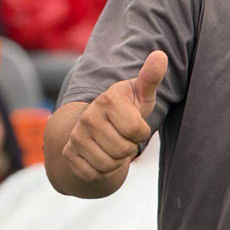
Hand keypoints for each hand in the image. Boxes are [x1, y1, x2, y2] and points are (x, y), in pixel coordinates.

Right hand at [60, 51, 164, 182]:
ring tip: (113, 144)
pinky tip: (101, 155)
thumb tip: (160, 55)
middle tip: (123, 136)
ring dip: (117, 160)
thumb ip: (151, 76)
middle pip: (123, 150)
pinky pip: (93, 174)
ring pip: (109, 165)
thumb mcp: (142, 92)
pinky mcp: (69, 154)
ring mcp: (76, 136)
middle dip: (129, 147)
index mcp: (107, 100)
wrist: (99, 123)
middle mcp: (88, 117)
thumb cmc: (128, 107)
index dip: (141, 132)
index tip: (136, 123)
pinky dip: (102, 170)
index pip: (137, 131)